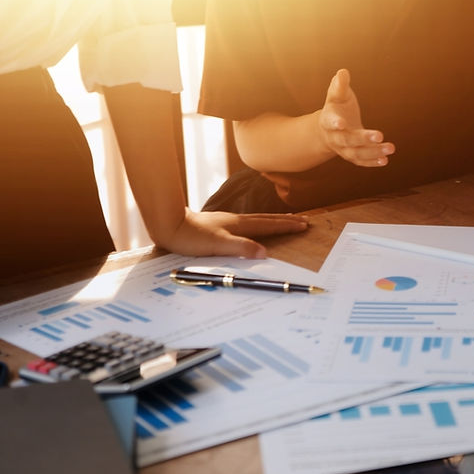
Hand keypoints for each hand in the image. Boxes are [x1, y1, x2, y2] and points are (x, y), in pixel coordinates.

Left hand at [154, 209, 309, 258]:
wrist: (169, 225)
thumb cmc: (191, 236)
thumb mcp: (218, 245)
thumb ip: (242, 248)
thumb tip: (265, 253)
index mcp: (239, 225)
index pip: (269, 225)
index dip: (287, 226)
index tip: (304, 225)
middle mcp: (236, 221)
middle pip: (266, 220)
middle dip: (285, 221)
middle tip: (303, 220)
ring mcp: (228, 222)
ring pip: (257, 220)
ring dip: (273, 221)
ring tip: (284, 221)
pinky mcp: (219, 225)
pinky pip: (247, 224)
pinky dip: (258, 225)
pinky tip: (253, 228)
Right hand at [318, 69, 394, 166]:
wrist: (331, 128)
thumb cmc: (336, 106)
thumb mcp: (336, 94)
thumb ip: (340, 85)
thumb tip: (343, 72)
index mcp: (327, 120)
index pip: (330, 122)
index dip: (334, 123)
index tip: (341, 123)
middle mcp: (334, 137)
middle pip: (347, 140)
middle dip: (362, 139)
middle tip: (379, 135)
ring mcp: (343, 149)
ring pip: (356, 154)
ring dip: (373, 153)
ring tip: (390, 148)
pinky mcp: (353, 156)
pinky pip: (361, 162)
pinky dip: (372, 162)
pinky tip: (385, 160)